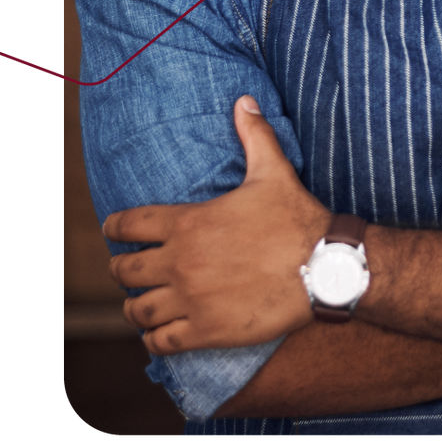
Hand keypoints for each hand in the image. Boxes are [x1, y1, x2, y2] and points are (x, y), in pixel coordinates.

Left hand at [104, 96, 331, 354]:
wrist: (326, 268)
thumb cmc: (299, 220)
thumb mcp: (275, 172)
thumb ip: (254, 136)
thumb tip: (244, 100)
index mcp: (189, 224)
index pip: (128, 225)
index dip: (115, 228)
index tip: (114, 231)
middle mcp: (181, 263)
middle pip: (124, 270)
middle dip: (122, 268)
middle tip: (130, 269)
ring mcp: (192, 299)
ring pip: (137, 309)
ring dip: (135, 305)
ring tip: (141, 302)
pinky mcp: (206, 330)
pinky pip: (161, 340)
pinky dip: (154, 337)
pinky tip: (159, 331)